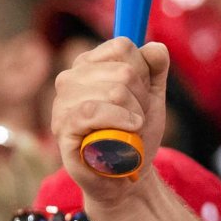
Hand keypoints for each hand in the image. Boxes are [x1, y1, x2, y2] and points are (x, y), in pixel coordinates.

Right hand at [51, 38, 168, 206]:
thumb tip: (157, 47)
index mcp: (89, 66)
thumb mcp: (152, 97)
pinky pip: (93, 111)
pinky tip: (130, 129)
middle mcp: (70, 79)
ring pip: (114, 91)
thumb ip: (155, 70)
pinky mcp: (63, 127)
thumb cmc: (135, 133)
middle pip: (125, 70)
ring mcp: (62, 103)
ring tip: (130, 129)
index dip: (143, 72)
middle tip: (136, 118)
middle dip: (142, 98)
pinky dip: (120, 121)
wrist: (128, 174)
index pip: (123, 47)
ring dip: (135, 114)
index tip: (142, 94)